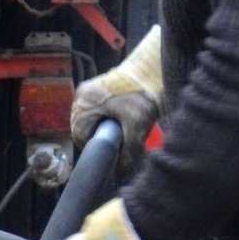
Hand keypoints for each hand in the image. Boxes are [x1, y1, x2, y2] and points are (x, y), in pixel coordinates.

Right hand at [59, 25, 163, 183]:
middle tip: (120, 140)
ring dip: (106, 125)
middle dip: (101, 136)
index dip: (96, 148)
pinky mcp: (101, 85)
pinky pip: (99, 107)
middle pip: (85, 126)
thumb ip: (127, 153)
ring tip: (124, 126)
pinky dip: (110, 115)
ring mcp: (91, 88)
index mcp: (84, 103)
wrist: (157, 66)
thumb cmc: (145, 92)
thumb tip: (120, 173)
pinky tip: (125, 115)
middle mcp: (82, 94)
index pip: (81, 136)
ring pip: (93, 117)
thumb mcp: (137, 127)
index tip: (112, 152)